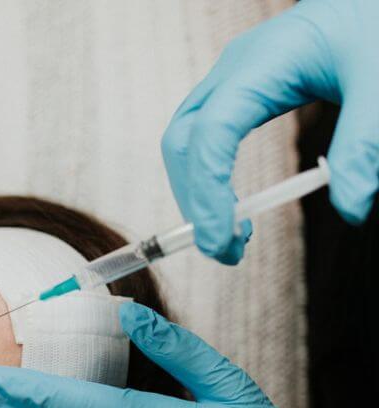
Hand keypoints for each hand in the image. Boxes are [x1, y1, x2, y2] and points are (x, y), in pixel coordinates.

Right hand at [161, 0, 378, 262]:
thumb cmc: (373, 23)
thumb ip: (365, 146)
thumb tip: (351, 209)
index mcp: (261, 64)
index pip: (210, 134)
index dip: (207, 193)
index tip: (221, 241)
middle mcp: (232, 71)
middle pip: (181, 143)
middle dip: (193, 201)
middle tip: (224, 250)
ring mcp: (228, 80)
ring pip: (183, 145)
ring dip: (196, 195)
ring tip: (230, 237)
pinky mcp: (236, 92)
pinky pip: (202, 140)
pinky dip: (207, 179)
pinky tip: (235, 208)